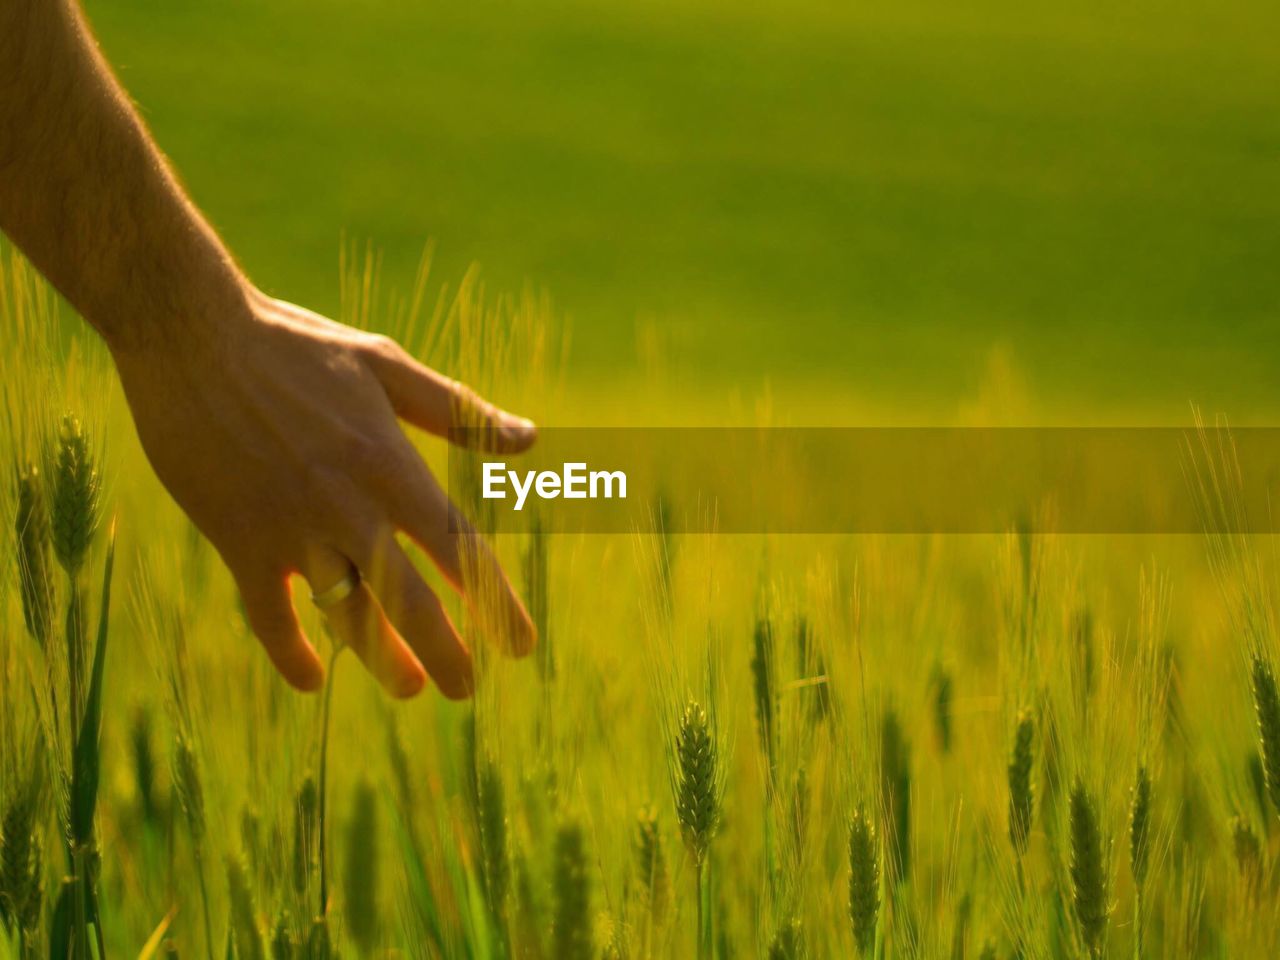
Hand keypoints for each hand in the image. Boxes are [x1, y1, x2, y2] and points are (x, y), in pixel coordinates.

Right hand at [112, 284, 536, 697]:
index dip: (494, 601)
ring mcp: (290, 528)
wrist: (189, 335)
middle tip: (465, 690)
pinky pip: (266, 615)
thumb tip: (530, 439)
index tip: (520, 644)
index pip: (457, 548)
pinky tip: (310, 680)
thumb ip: (457, 409)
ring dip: (380, 659)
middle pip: (408, 600)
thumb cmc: (296, 344)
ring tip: (410, 687)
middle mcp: (346, 505)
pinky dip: (288, 652)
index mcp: (389, 463)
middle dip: (444, 652)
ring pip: (344, 615)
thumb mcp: (384, 363)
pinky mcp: (238, 539)